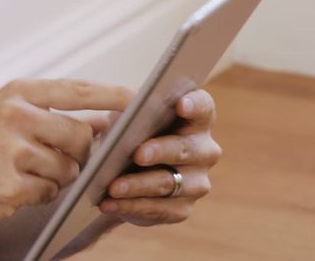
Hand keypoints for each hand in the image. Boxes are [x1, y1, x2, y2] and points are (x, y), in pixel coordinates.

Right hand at [0, 79, 132, 239]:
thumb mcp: (2, 118)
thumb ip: (48, 115)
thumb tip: (101, 122)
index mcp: (16, 94)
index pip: (77, 90)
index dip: (112, 95)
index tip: (138, 99)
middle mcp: (16, 116)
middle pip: (82, 134)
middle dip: (79, 153)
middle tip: (57, 160)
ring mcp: (14, 150)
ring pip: (69, 167)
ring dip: (57, 178)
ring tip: (24, 175)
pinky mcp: (12, 184)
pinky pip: (51, 192)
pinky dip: (39, 196)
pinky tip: (14, 190)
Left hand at [98, 90, 220, 225]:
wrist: (122, 172)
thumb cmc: (130, 133)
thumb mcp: (129, 117)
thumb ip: (132, 109)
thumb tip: (124, 109)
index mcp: (196, 119)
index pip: (203, 107)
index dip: (194, 105)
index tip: (181, 104)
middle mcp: (204, 150)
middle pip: (185, 148)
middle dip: (160, 151)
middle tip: (138, 154)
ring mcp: (197, 182)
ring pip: (168, 183)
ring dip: (139, 185)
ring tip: (114, 187)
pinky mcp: (182, 209)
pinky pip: (158, 209)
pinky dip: (130, 206)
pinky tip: (110, 203)